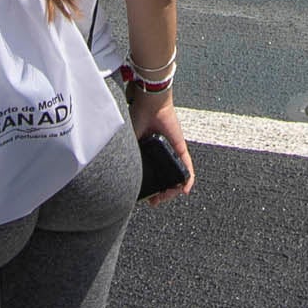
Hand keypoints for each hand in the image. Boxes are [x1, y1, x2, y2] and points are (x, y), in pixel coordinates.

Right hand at [131, 82, 192, 197]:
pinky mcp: (181, 148)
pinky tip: (184, 190)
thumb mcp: (129, 142)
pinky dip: (187, 179)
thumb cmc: (137, 117)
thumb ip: (128, 156)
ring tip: (164, 198)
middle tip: (155, 202)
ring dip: (172, 190)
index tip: (146, 199)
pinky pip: (187, 167)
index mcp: (149, 152)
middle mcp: (162, 153)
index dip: (150, 189)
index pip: (152, 175)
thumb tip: (120, 174)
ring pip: (177, 176)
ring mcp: (173, 152)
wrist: (148, 105)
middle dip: (161, 194)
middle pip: (165, 178)